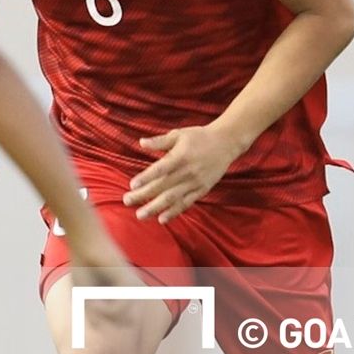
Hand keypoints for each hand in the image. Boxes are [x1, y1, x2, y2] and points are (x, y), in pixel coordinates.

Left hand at [124, 123, 248, 222]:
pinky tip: (161, 219)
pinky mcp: (202, 190)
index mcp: (180, 157)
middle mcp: (187, 172)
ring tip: (140, 215)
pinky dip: (174, 212)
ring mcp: (195, 183)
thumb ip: (159, 141)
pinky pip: (186, 203)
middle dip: (144, 195)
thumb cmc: (199, 137)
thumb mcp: (179, 134)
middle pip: (163, 186)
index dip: (146, 177)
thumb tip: (141, 143)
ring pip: (173, 198)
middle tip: (127, 201)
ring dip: (155, 208)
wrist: (226, 143)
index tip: (132, 184)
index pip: (160, 169)